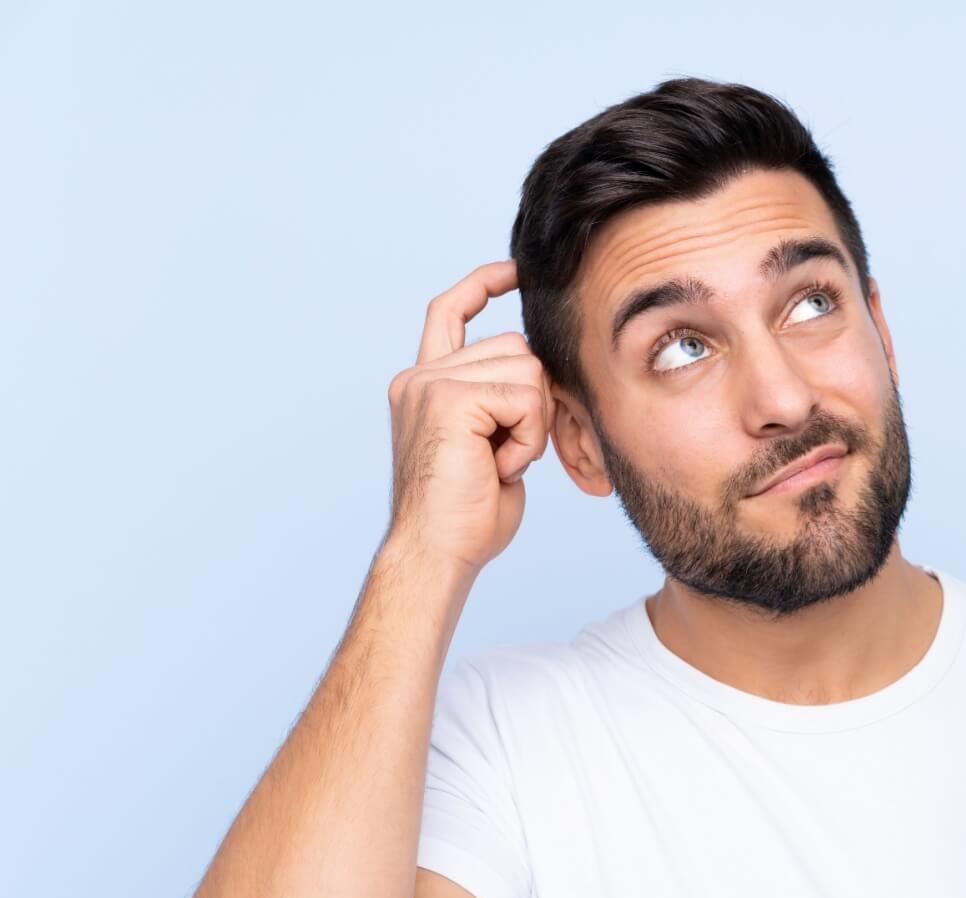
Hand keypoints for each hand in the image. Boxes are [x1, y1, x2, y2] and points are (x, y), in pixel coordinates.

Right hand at [383, 260, 551, 575]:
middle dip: (534, 401)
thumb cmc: (468, 516)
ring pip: (526, 369)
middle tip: (508, 453)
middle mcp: (420, 376)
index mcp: (425, 384)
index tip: (515, 271)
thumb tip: (540, 375)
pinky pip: (526, 397)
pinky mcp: (449, 398)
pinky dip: (528, 437)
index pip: (450, 312)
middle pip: (516, 346)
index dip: (484, 284)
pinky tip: (499, 466)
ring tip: (499, 461)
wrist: (437, 553)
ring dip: (532, 423)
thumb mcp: (490, 444)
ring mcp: (430, 383)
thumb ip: (502, 402)